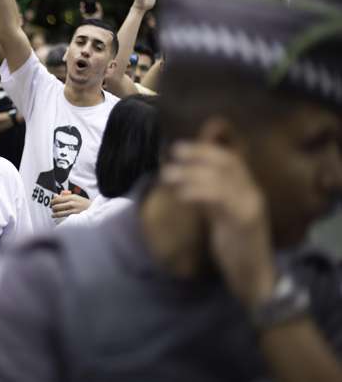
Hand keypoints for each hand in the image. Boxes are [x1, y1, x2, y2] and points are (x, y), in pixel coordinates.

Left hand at [51, 191, 90, 217]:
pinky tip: (57, 219)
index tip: (51, 203)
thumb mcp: (75, 196)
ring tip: (53, 215)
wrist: (92, 209)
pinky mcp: (74, 217)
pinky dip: (59, 219)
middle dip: (53, 208)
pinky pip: (64, 218)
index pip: (58, 199)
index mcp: (71, 197)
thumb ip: (65, 195)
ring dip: (55, 214)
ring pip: (59, 213)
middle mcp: (72, 203)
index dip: (52, 202)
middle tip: (53, 209)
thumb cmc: (82, 203)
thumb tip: (55, 195)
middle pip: (57, 206)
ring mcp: (73, 211)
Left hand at [161, 142, 275, 307]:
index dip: (205, 149)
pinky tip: (181, 194)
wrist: (255, 276)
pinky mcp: (245, 222)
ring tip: (168, 174)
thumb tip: (183, 177)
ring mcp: (250, 206)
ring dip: (192, 173)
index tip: (179, 147)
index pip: (230, 159)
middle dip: (198, 154)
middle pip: (227, 163)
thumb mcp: (219, 216)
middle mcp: (252, 193)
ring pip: (222, 179)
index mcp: (247, 190)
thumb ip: (207, 196)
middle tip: (173, 152)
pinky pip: (222, 200)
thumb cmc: (235, 247)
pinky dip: (199, 193)